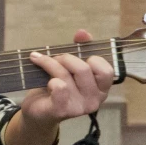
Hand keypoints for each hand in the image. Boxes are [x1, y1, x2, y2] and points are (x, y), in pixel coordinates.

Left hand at [6, 30, 115, 144]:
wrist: (39, 112)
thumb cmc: (58, 88)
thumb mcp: (71, 67)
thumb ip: (81, 48)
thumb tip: (82, 33)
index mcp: (101, 89)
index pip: (106, 70)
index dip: (92, 58)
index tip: (77, 55)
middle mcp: (94, 100)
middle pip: (84, 69)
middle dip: (66, 58)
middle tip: (55, 58)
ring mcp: (79, 108)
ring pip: (66, 76)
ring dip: (50, 64)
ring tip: (40, 61)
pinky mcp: (62, 110)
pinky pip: (59, 88)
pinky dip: (50, 79)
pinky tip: (46, 80)